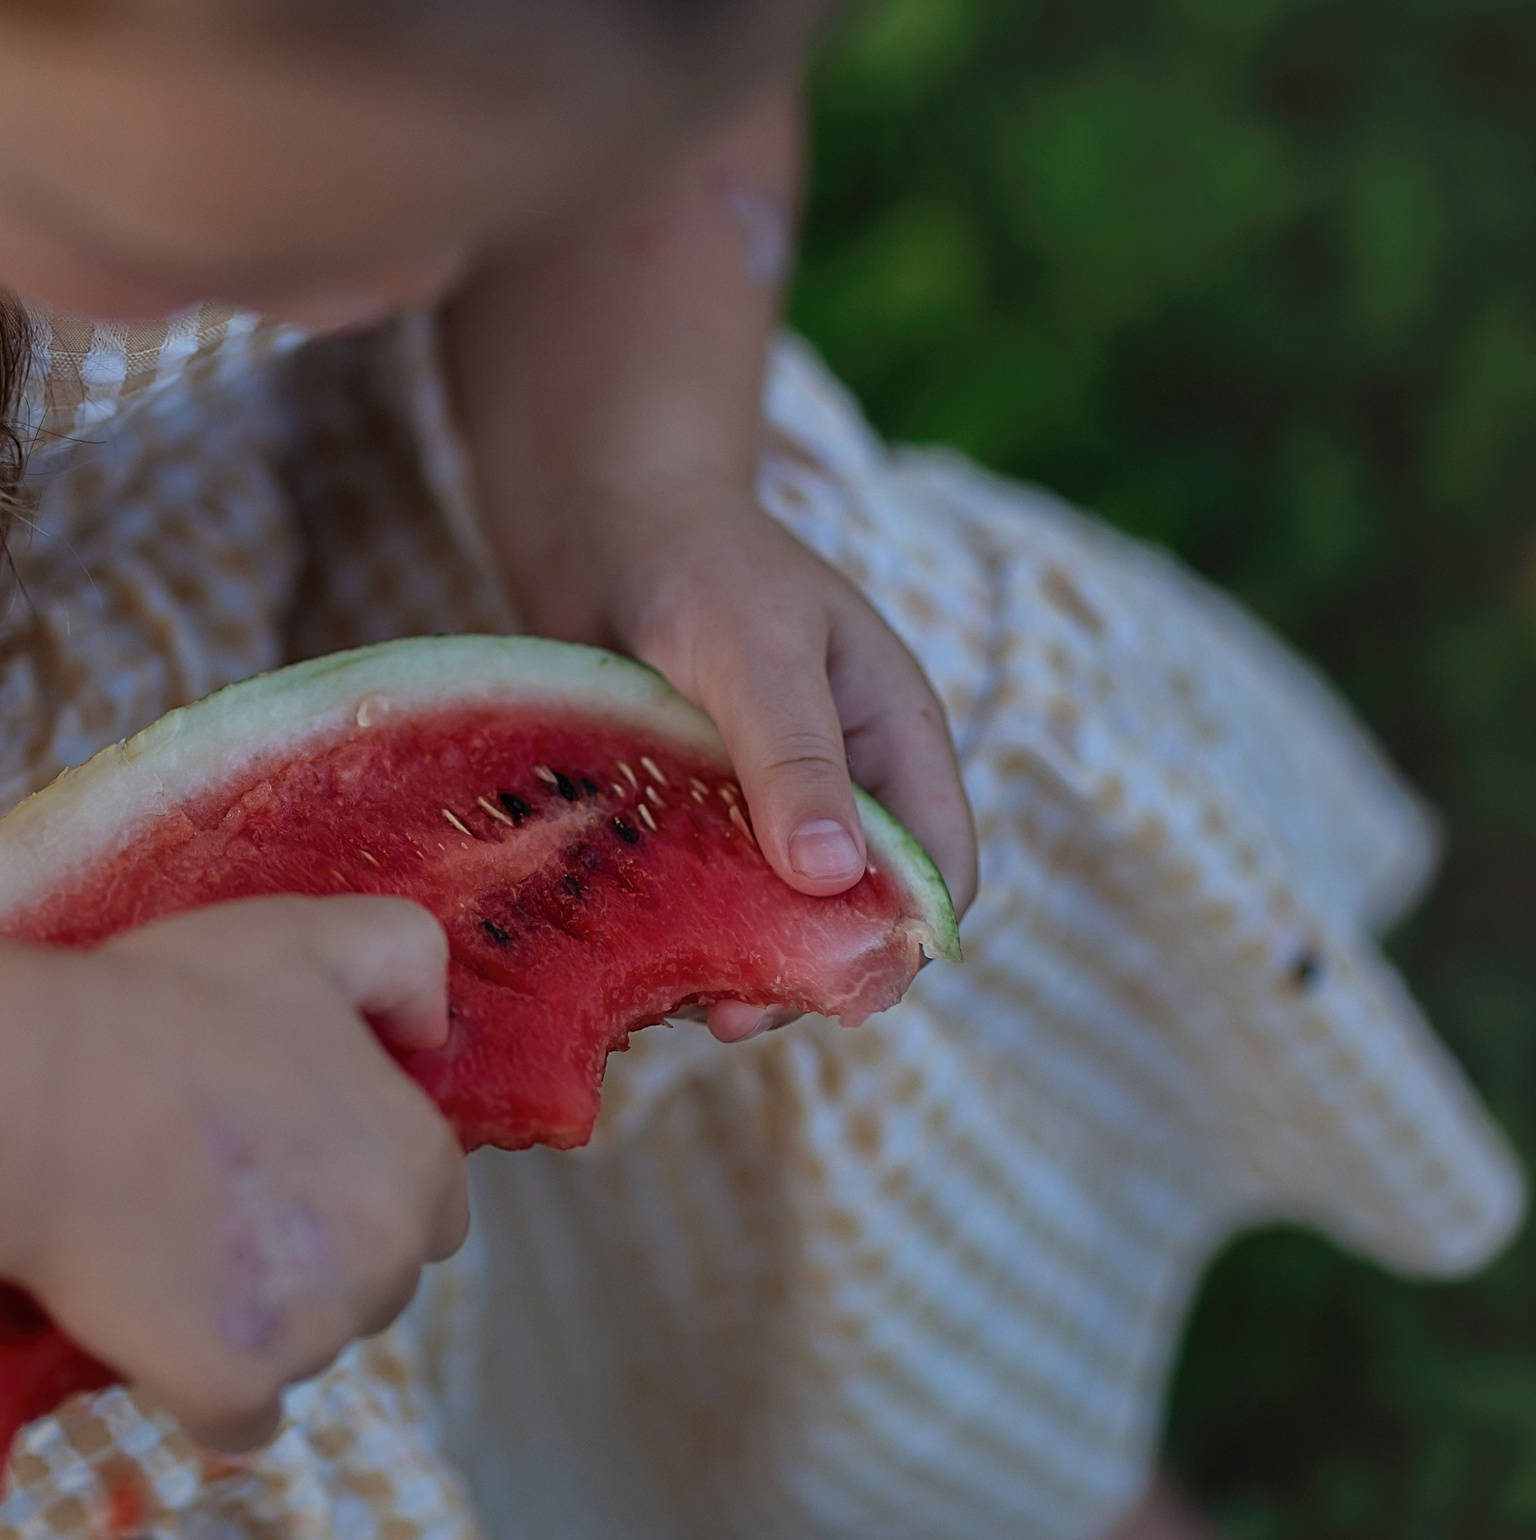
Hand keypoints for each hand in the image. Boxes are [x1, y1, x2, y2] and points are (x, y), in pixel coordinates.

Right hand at [16, 897, 468, 1450]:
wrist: (38, 1096)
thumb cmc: (164, 1007)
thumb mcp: (304, 935)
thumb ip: (403, 957)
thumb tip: (433, 1029)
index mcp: (418, 1163)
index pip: (430, 1206)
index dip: (358, 1180)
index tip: (282, 1156)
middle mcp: (388, 1261)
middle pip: (372, 1283)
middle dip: (311, 1252)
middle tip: (212, 1189)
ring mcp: (312, 1336)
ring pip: (304, 1346)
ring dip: (253, 1312)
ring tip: (161, 1232)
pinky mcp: (231, 1389)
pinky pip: (238, 1417)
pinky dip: (200, 1382)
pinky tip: (150, 1319)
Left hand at [603, 488, 977, 1038]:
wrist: (601, 522)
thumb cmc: (698, 564)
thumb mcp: (755, 651)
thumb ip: (793, 756)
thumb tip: (832, 877)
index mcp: (893, 741)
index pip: (937, 871)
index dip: (901, 940)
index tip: (835, 995)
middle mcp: (840, 785)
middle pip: (852, 916)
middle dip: (801, 974)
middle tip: (726, 1018)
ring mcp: (764, 805)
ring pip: (771, 920)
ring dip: (731, 966)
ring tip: (667, 998)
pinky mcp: (691, 817)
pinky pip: (700, 898)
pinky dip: (674, 934)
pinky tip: (624, 962)